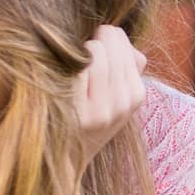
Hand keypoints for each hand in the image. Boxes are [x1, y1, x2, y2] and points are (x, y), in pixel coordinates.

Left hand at [75, 25, 147, 164]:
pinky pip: (74, 72)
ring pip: (94, 55)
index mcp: (135, 96)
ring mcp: (98, 111)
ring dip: (80, 49)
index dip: (110, 38)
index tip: (96, 39)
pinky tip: (59, 68)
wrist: (65, 156)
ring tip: (71, 56)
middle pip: (111, 49)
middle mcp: (121, 104)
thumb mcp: (116, 97)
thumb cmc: (88, 117)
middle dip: (95, 40)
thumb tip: (130, 47)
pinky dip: (66, 63)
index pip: (127, 51)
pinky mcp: (75, 113)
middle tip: (81, 45)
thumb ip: (127, 67)